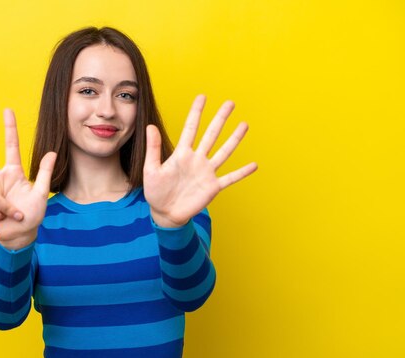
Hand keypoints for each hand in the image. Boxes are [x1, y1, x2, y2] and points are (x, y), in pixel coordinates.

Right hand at [0, 109, 55, 248]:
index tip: (7, 110)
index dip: (10, 129)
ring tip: (13, 214)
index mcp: (14, 172)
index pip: (11, 146)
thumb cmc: (32, 214)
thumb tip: (52, 152)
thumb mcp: (41, 194)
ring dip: (4, 207)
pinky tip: (1, 218)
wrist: (19, 234)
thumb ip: (45, 173)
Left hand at [144, 95, 256, 227]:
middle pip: (211, 135)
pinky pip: (230, 178)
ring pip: (224, 152)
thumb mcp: (151, 169)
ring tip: (244, 125)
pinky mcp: (212, 187)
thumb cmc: (155, 191)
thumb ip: (153, 149)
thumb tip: (150, 126)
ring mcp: (206, 172)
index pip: (190, 128)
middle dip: (220, 119)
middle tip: (230, 103)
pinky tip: (254, 165)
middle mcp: (197, 160)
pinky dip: (241, 173)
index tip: (202, 97)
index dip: (196, 113)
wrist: (164, 213)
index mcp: (181, 154)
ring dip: (234, 139)